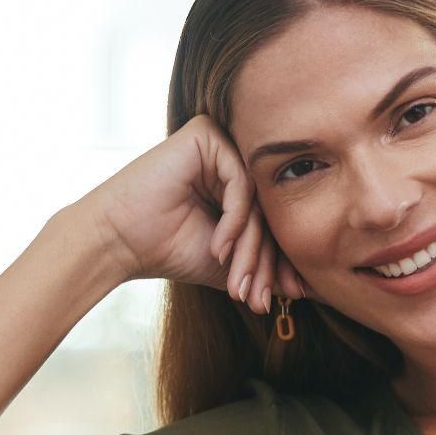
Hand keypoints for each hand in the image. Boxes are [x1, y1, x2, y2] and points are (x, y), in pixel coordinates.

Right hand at [72, 113, 307, 311]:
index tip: (282, 299)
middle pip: (269, 209)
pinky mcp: (206, 135)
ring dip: (250, 248)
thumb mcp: (231, 263)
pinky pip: (241, 181)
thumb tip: (315, 286)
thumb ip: (267, 266)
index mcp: (239, 180)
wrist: (120, 242)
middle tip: (260, 299)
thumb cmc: (169, 249)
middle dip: (265, 262)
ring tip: (238, 282)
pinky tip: (219, 248)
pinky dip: (235, 220)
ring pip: (258, 199)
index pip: (273, 219)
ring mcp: (220, 143)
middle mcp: (233, 156)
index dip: (277, 263)